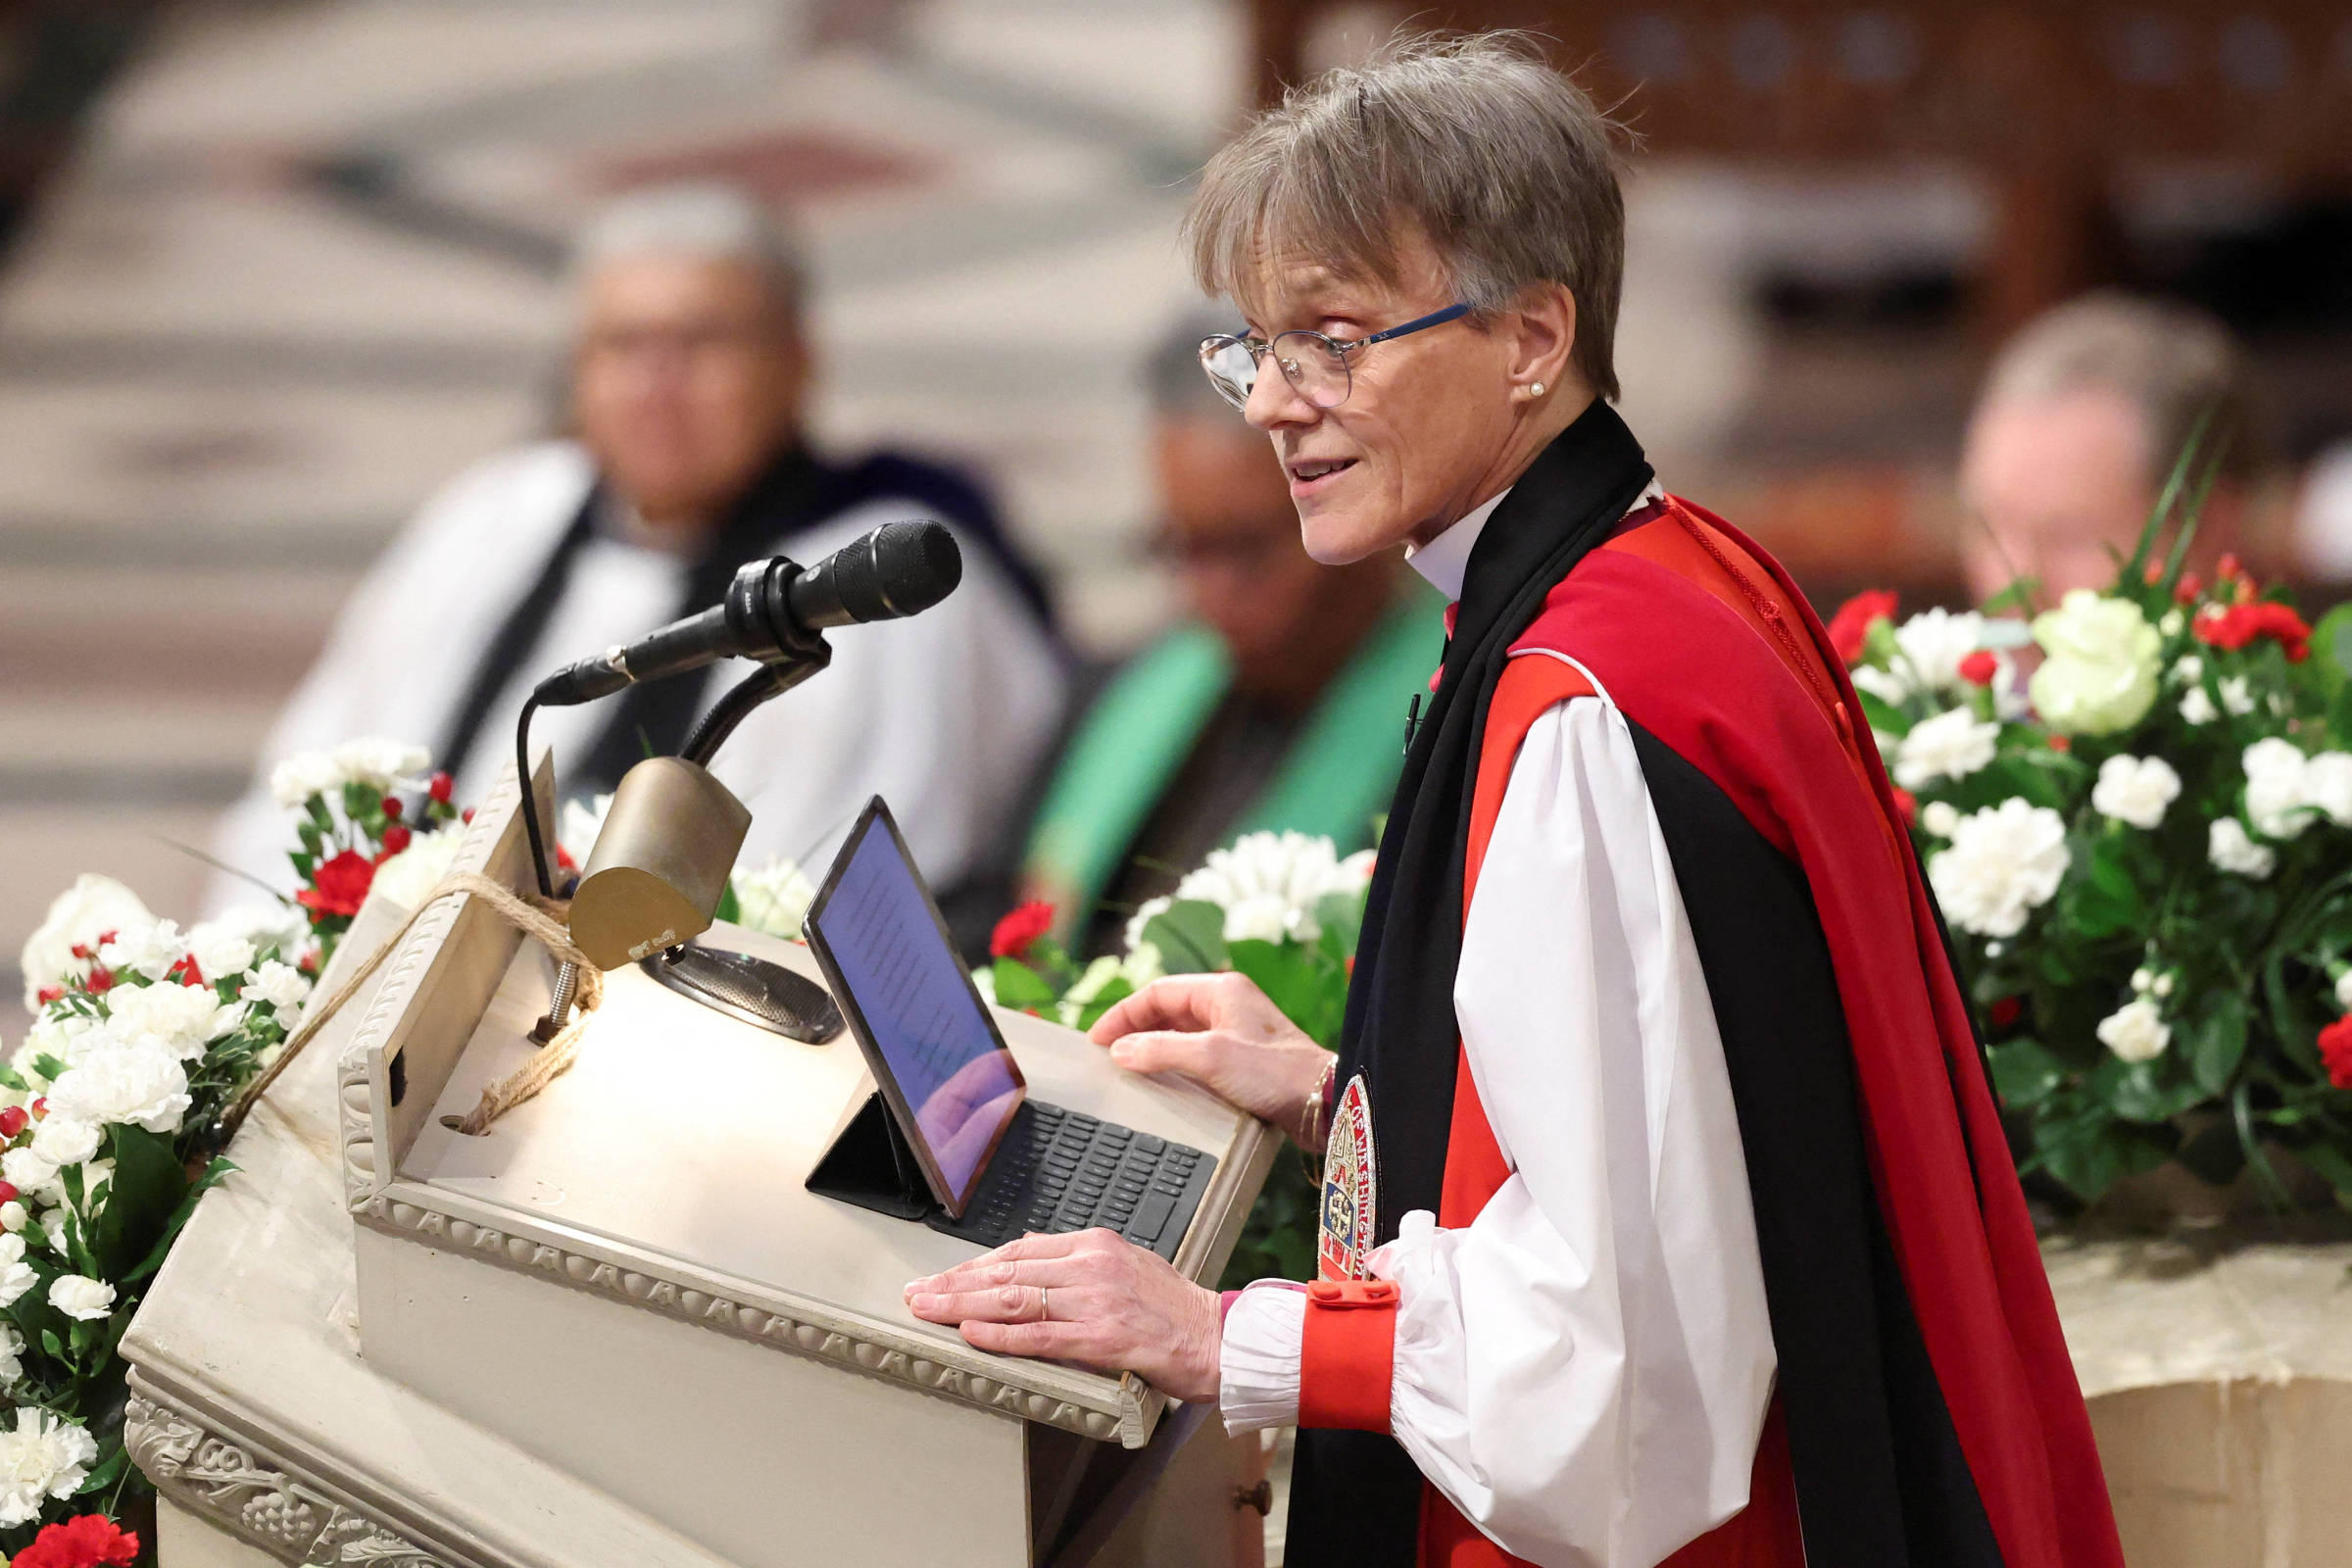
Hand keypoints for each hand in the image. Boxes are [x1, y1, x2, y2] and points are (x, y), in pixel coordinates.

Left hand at [904, 1229, 1221, 1401]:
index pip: (1019, 1249)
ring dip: (963, 1306)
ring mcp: (1096, 1300)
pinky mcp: (1101, 1337)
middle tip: (918, 1293)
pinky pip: (1039, 1336)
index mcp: (1095, 1244)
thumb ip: (1077, 1258)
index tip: (941, 1277)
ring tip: (929, 1310)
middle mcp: (1091, 1264)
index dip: (973, 1265)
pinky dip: (999, 1336)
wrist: (1218, 1337)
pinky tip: (970, 1335)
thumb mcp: (1126, 1262)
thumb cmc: (1174, 1308)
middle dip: (955, 1283)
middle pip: (1007, 1271)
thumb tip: (1027, 1245)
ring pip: (1015, 1300)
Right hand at [1089, 973, 1333, 1148]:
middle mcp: (1228, 1005)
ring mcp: (1237, 1032)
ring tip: (1127, 1071)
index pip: (1157, 991)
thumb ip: (1160, 1051)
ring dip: (1153, 1049)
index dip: (1123, 1014)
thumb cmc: (1274, 1073)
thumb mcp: (1210, 1057)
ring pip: (1181, 1034)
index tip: (1097, 1040)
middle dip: (1135, 1030)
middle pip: (1167, 1010)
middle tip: (1107, 1056)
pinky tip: (1162, 1085)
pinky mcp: (1243, 1060)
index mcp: (1220, 991)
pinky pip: (1197, 1055)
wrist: (1324, 1101)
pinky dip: (1174, 1065)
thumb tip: (1120, 1051)